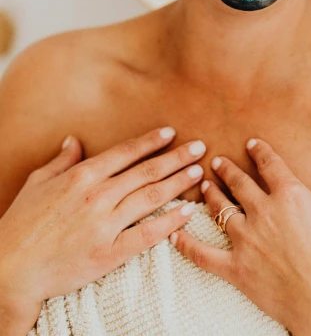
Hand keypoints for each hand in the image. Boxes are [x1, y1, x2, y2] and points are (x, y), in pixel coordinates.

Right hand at [0, 127, 206, 331]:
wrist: (10, 268)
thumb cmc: (21, 224)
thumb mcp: (38, 182)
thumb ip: (61, 161)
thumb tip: (74, 140)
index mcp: (82, 175)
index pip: (126, 152)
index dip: (151, 141)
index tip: (171, 132)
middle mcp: (98, 195)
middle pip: (146, 171)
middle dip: (176, 157)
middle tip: (200, 147)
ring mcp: (105, 224)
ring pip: (151, 197)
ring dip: (178, 182)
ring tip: (198, 172)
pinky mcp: (109, 253)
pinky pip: (147, 234)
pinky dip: (170, 222)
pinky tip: (187, 211)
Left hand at [170, 139, 310, 335]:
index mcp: (292, 195)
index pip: (270, 164)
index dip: (259, 151)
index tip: (251, 144)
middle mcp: (264, 211)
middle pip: (239, 183)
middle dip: (226, 170)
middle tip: (216, 161)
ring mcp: (247, 239)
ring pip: (220, 209)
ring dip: (209, 195)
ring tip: (203, 186)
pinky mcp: (236, 268)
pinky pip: (203, 254)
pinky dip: (186, 244)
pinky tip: (174, 234)